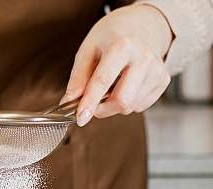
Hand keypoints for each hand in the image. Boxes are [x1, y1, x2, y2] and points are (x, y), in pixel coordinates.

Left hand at [62, 5, 172, 126]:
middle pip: (122, 100)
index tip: (81, 118)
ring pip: (130, 106)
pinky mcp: (163, 80)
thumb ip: (77, 78)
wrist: (139, 26)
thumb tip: (68, 102)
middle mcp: (143, 57)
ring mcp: (157, 69)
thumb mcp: (87, 51)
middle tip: (92, 104)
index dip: (90, 102)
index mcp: (122, 46)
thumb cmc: (110, 38)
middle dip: (102, 109)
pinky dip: (128, 102)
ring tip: (112, 87)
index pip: (103, 81)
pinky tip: (126, 86)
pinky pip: (140, 105)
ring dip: (114, 106)